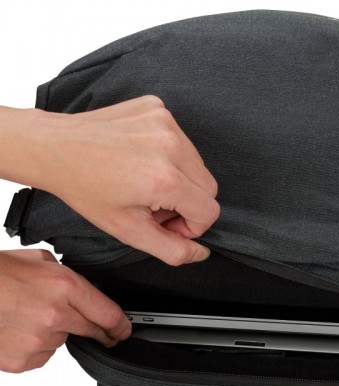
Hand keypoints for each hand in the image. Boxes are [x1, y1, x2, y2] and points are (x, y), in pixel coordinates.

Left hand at [0, 96, 219, 265]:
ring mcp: (165, 122)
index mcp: (165, 179)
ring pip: (198, 164)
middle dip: (188, 203)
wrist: (56, 148)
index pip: (209, 210)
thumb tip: (200, 252)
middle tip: (156, 206)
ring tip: (147, 182)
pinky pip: (182, 140)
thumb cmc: (86, 189)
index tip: (168, 224)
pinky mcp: (157, 107)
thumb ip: (171, 250)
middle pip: (208, 187)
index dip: (192, 225)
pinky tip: (143, 158)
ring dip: (181, 179)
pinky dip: (170, 155)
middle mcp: (171, 146)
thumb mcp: (128, 230)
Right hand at [0, 249, 131, 372]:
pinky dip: (36, 345)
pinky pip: (42, 355)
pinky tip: (19, 329)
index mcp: (64, 286)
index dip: (122, 325)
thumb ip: (68, 277)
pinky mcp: (22, 359)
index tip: (125, 329)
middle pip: (94, 332)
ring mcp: (39, 339)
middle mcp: (56, 314)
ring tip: (29, 315)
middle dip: (101, 333)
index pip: (109, 314)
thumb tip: (85, 291)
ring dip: (57, 332)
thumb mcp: (40, 261)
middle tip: (101, 332)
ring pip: (64, 341)